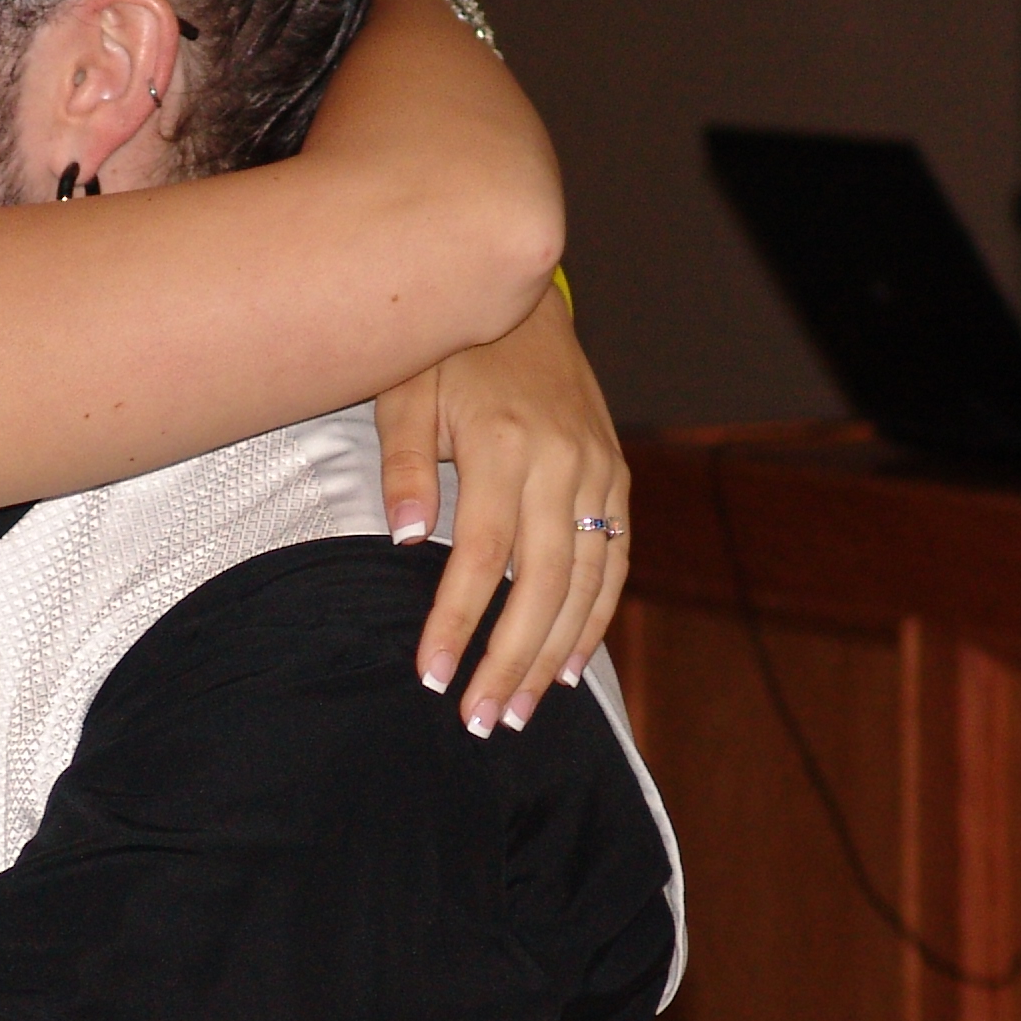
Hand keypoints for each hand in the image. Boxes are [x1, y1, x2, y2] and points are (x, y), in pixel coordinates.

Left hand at [375, 280, 628, 736]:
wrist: (524, 300)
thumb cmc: (449, 352)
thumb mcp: (406, 391)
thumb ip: (403, 465)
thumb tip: (406, 539)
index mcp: (505, 442)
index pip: (482, 554)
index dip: (457, 621)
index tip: (432, 676)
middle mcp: (564, 461)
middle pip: (542, 583)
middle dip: (510, 659)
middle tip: (481, 720)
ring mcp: (600, 471)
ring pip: (586, 582)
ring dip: (553, 654)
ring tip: (517, 711)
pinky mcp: (617, 477)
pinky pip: (615, 562)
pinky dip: (595, 618)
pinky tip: (568, 666)